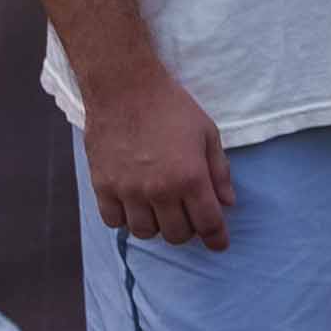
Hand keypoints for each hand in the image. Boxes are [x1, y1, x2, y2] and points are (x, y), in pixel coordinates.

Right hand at [83, 65, 234, 248]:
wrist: (124, 87)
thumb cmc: (171, 106)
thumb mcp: (207, 133)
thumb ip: (219, 171)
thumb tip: (227, 202)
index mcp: (190, 177)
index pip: (208, 224)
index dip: (217, 239)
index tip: (219, 244)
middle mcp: (160, 190)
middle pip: (177, 235)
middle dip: (188, 230)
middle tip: (187, 214)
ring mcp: (128, 190)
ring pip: (145, 232)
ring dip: (157, 225)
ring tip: (160, 208)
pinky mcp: (103, 186)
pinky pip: (114, 221)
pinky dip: (126, 219)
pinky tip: (134, 204)